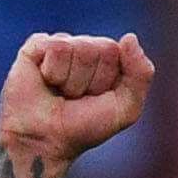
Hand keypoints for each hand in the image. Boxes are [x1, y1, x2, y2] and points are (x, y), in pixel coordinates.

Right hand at [0, 32, 153, 164]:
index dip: (108, 80)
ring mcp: (60, 46)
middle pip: (101, 48)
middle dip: (91, 80)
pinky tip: (45, 81)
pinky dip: (53, 72)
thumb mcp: (126, 108)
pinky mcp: (36, 46)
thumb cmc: (84, 127)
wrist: (45, 140)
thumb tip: (129, 37)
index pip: (118, 52)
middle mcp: (85, 48)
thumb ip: (141, 74)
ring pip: (79, 48)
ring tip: (60, 92)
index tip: (96, 98)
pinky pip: (57, 47)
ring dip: (71, 80)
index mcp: (108, 59)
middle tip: (76, 98)